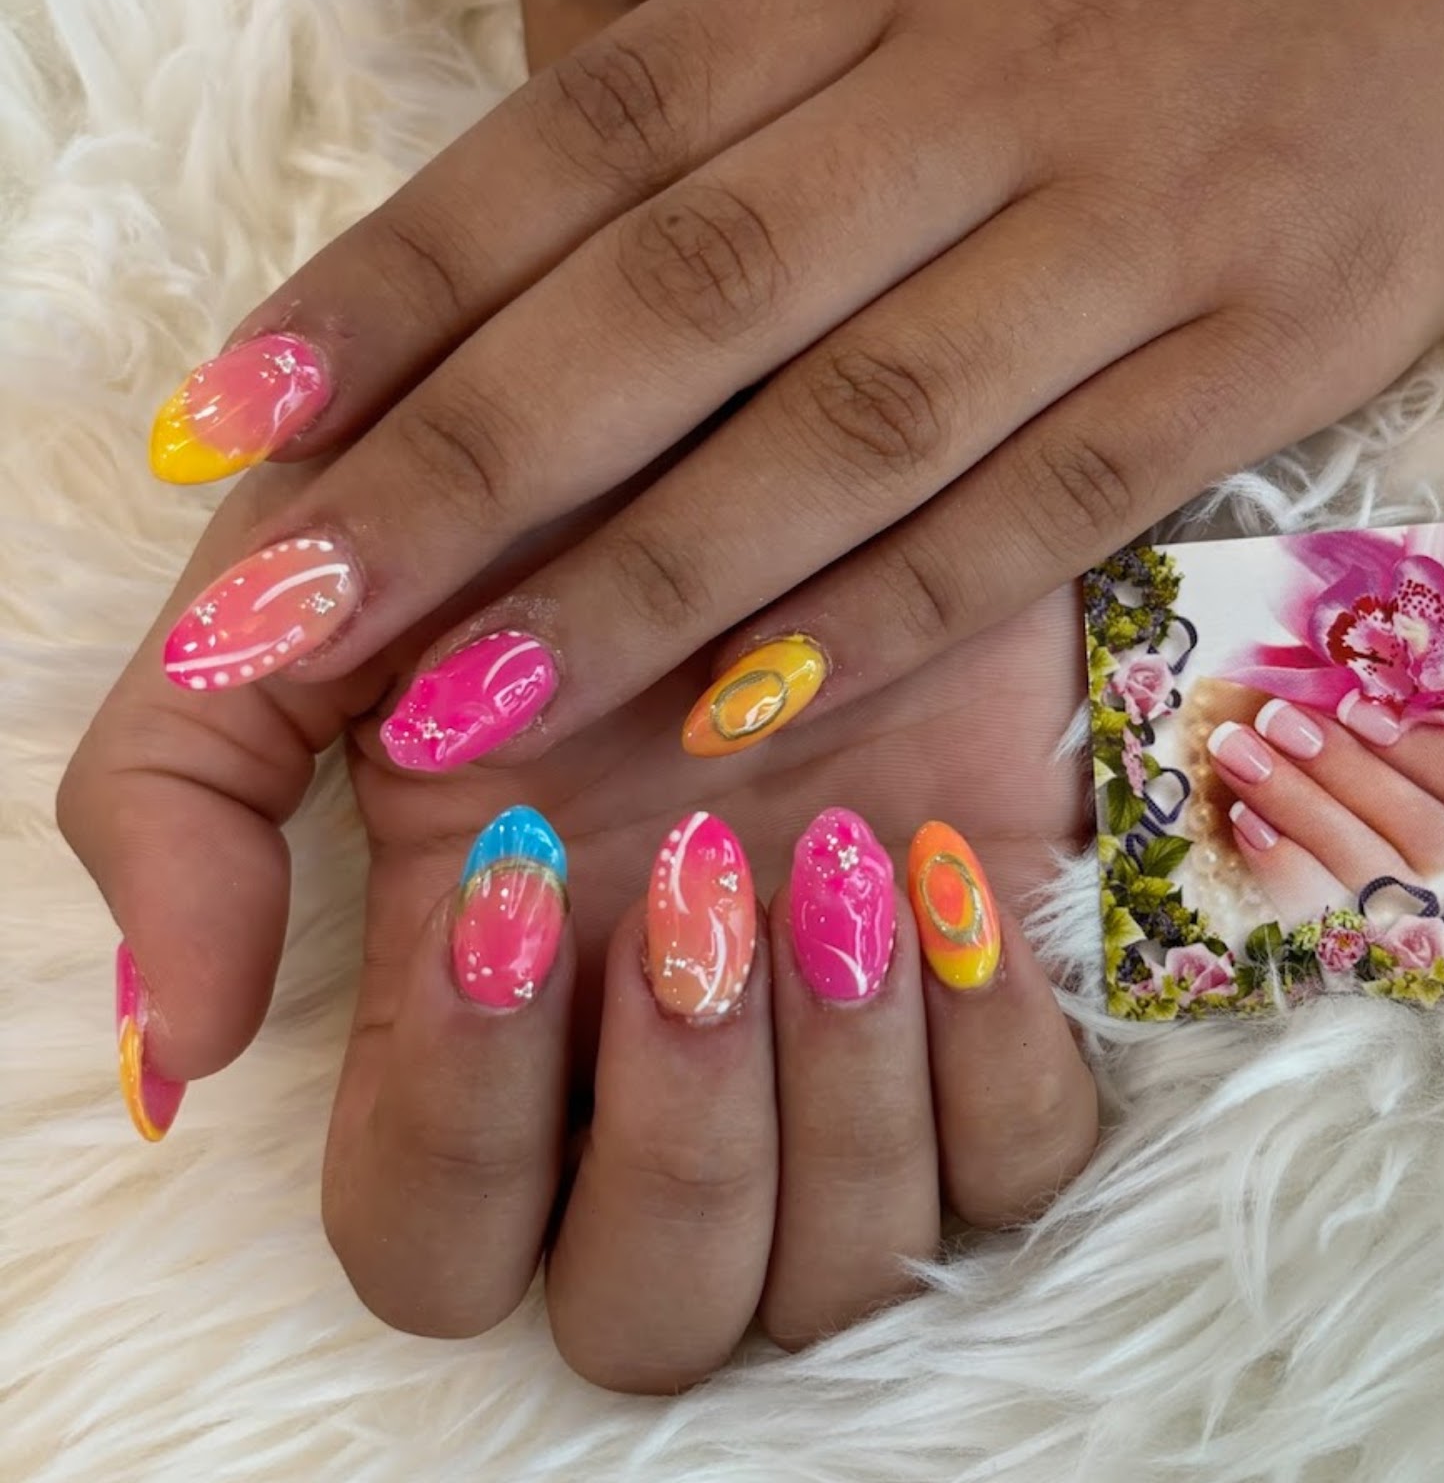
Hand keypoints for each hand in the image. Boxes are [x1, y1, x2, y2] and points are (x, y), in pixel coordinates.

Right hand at [63, 464, 1095, 1384]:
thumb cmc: (553, 477)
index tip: (515, 887)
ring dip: (840, 1097)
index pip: (430, 1239)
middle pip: (649, 1310)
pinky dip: (991, 1061)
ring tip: (846, 860)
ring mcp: (842, 1037)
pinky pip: (1020, 1162)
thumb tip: (179, 1046)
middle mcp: (662, 1056)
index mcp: (488, 1001)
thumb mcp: (318, 586)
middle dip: (677, 1138)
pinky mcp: (997, 985)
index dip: (456, 1126)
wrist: (806, 377)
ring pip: (843, 1267)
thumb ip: (182, 793)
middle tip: (703, 890)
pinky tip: (950, 873)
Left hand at [147, 0, 1443, 775]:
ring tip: (463, 719)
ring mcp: (1147, 233)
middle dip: (471, 474)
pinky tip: (749, 714)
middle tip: (286, 630)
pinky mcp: (1275, 351)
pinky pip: (1055, 505)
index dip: (407, 277)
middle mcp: (1003, 91)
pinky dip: (896, 615)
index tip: (242, 417)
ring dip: (645, 588)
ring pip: (857, 433)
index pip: (606, 125)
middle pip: (689, 301)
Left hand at [1194, 683, 1443, 928]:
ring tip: (1237, 751)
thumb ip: (1370, 671)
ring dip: (1302, 807)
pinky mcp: (1339, 940)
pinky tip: (1243, 817)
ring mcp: (1399, 911)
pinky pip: (1320, 916)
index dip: (1437, 755)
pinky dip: (1282, 864)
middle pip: (1432, 837)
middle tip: (1278, 719)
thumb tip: (1362, 650)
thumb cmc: (1306, 713)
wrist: (1246, 761)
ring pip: (1375, 875)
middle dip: (1348, 772)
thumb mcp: (1341, 681)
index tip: (1359, 708)